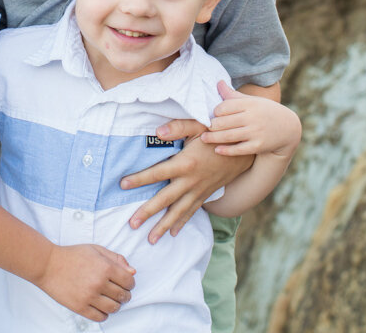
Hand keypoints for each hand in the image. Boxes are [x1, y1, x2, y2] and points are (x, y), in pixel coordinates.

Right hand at [39, 244, 134, 321]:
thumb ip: (116, 259)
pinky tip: (99, 306)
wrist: (48, 265)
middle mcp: (99, 283)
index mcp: (106, 267)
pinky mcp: (80, 307)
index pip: (129, 282)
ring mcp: (89, 296)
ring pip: (114, 308)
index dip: (130, 284)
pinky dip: (104, 314)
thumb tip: (132, 272)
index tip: (125, 284)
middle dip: (124, 295)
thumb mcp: (96, 250)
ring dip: (115, 305)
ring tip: (109, 299)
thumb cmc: (72, 255)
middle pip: (124, 296)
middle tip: (117, 292)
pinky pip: (100, 317)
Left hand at [120, 131, 252, 243]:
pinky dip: (181, 223)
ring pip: (178, 212)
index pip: (157, 173)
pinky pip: (191, 212)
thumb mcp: (199, 125)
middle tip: (132, 224)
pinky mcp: (204, 195)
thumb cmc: (217, 135)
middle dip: (147, 212)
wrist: (242, 151)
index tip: (122, 184)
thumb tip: (158, 131)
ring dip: (163, 226)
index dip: (139, 179)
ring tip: (150, 240)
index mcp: (185, 163)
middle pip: (165, 199)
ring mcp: (198, 191)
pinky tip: (172, 234)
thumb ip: (178, 127)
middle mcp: (190, 181)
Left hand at [201, 81, 300, 156]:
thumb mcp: (252, 101)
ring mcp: (255, 132)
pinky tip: (217, 149)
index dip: (215, 112)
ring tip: (204, 138)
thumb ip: (233, 95)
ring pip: (228, 136)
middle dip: (211, 125)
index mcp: (250, 104)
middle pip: (224, 122)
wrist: (288, 129)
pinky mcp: (258, 146)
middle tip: (203, 127)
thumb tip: (218, 82)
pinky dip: (226, 150)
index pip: (225, 107)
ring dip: (213, 138)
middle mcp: (252, 117)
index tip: (212, 115)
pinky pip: (238, 149)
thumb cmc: (265, 112)